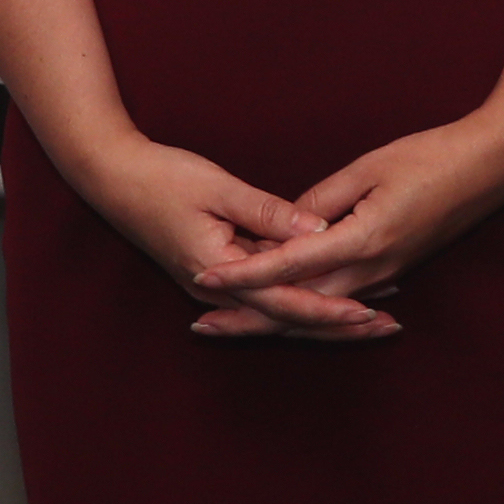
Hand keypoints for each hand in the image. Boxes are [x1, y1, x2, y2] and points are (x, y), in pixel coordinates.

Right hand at [61, 132, 394, 342]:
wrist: (112, 178)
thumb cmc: (162, 177)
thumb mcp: (218, 188)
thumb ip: (268, 213)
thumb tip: (316, 232)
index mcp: (219, 273)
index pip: (285, 301)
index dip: (330, 308)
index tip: (370, 312)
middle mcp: (220, 290)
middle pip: (289, 317)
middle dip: (340, 324)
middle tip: (391, 326)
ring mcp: (219, 285)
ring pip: (281, 309)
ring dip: (327, 314)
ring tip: (376, 316)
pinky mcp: (220, 273)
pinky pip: (269, 295)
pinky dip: (303, 296)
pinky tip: (335, 294)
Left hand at [189, 112, 503, 338]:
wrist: (494, 165)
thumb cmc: (433, 155)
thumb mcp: (370, 167)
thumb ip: (322, 200)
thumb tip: (285, 226)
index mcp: (364, 240)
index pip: (289, 266)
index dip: (243, 274)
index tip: (204, 279)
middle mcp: (373, 269)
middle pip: (300, 306)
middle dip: (249, 317)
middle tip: (202, 323)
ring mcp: (386, 273)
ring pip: (319, 308)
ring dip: (276, 317)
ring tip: (231, 322)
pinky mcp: (394, 268)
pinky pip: (342, 299)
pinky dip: (309, 308)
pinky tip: (288, 310)